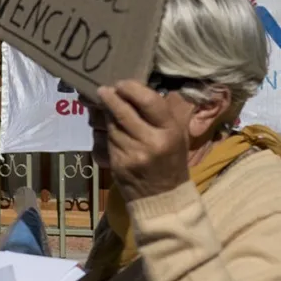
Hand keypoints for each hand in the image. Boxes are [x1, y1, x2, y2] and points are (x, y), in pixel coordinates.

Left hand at [97, 80, 191, 201]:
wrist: (163, 197)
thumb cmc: (171, 161)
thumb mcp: (178, 135)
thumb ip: (163, 113)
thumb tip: (140, 89)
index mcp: (170, 131)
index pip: (149, 102)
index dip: (132, 89)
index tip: (122, 83)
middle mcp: (152, 142)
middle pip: (124, 112)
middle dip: (110, 98)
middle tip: (103, 90)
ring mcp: (133, 154)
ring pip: (112, 126)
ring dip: (106, 115)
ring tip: (104, 107)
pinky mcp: (119, 164)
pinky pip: (108, 142)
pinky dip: (106, 133)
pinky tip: (108, 129)